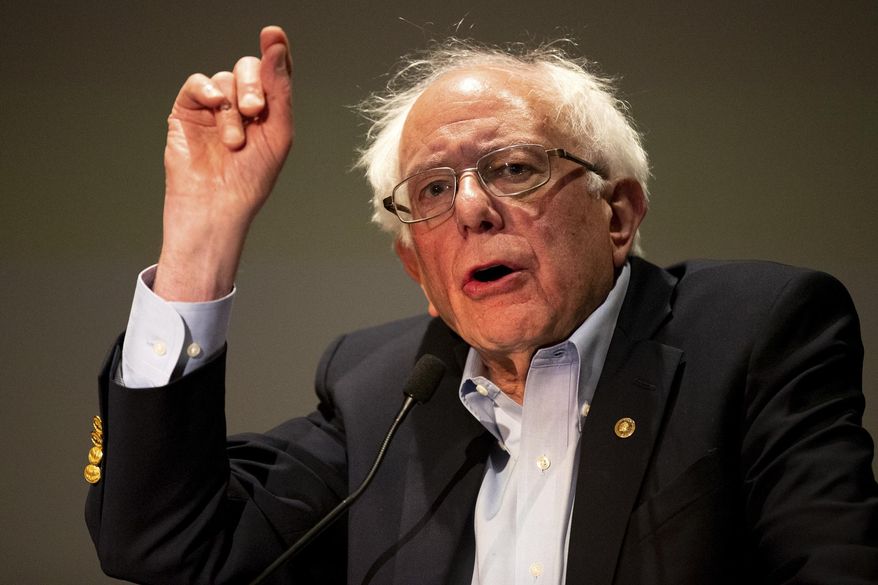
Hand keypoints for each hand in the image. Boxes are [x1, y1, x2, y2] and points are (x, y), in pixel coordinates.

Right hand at [154, 26, 292, 300]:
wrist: (217, 207)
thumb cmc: (251, 179)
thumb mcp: (277, 133)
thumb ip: (279, 90)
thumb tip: (276, 45)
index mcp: (268, 112)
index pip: (273, 72)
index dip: (275, 52)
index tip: (273, 34)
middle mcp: (241, 105)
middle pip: (249, 69)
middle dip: (253, 85)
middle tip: (254, 110)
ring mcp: (213, 108)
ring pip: (224, 80)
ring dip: (231, 107)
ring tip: (233, 141)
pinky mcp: (187, 112)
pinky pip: (197, 84)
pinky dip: (206, 90)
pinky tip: (214, 106)